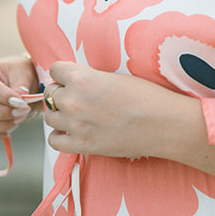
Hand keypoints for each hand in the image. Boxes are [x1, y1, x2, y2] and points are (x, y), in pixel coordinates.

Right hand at [0, 54, 38, 145]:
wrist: (19, 81)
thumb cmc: (20, 74)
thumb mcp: (24, 74)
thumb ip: (21, 87)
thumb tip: (19, 99)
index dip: (2, 95)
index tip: (21, 102)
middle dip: (2, 113)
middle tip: (23, 111)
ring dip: (1, 125)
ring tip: (19, 118)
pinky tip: (9, 129)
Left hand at [44, 61, 190, 158]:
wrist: (164, 124)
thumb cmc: (147, 96)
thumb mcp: (115, 77)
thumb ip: (91, 78)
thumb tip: (78, 82)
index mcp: (82, 78)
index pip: (55, 70)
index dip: (64, 73)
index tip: (71, 78)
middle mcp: (73, 100)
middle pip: (50, 93)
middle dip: (62, 93)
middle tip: (78, 96)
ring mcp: (75, 125)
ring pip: (50, 117)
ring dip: (60, 114)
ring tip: (75, 114)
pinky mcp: (82, 146)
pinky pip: (54, 141)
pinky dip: (59, 136)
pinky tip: (70, 132)